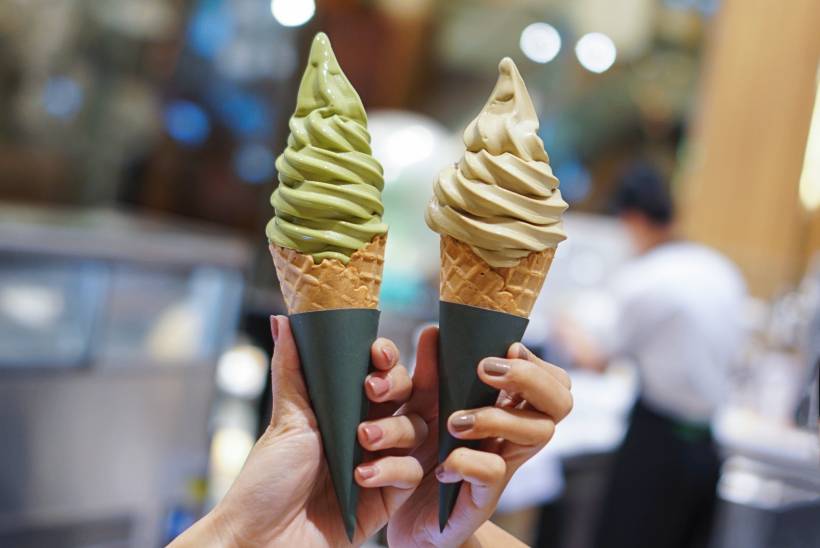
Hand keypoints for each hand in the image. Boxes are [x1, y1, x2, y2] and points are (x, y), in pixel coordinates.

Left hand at [171, 315, 424, 546]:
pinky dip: (391, 470)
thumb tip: (284, 318)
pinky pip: (411, 474)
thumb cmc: (267, 480)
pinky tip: (362, 477)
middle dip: (394, 388)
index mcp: (343, 408)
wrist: (264, 541)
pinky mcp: (389, 497)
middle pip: (405, 397)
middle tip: (372, 389)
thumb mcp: (286, 419)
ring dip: (391, 431)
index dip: (384, 359)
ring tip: (362, 440)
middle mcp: (366, 431)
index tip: (376, 353)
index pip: (378, 373)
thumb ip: (293, 369)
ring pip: (414, 432)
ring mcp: (380, 463)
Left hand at [387, 327, 572, 547]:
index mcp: (510, 409)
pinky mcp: (484, 498)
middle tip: (486, 371)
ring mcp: (506, 466)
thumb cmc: (422, 454)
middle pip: (560, 402)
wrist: (405, 516)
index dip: (536, 362)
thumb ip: (432, 371)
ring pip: (537, 433)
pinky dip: (467, 461)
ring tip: (454, 421)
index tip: (506, 348)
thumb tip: (433, 329)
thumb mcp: (425, 406)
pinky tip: (443, 463)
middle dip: (529, 378)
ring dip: (495, 417)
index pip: (553, 380)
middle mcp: (517, 436)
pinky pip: (493, 472)